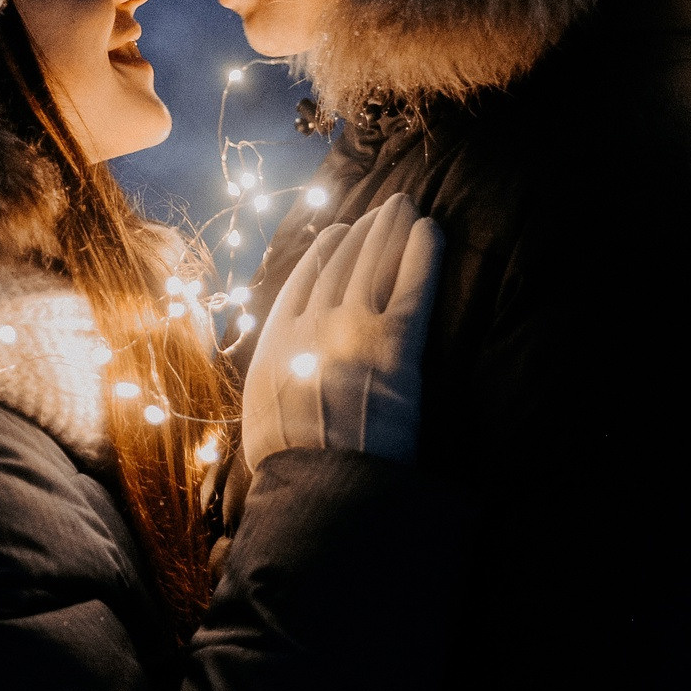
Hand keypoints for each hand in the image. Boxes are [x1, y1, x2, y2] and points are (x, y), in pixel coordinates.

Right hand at [240, 194, 443, 469]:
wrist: (320, 481)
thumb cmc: (290, 460)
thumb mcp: (261, 409)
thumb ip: (271, 373)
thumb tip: (278, 367)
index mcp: (280, 337)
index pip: (305, 277)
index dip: (326, 250)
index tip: (338, 233)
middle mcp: (315, 322)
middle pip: (342, 261)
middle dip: (364, 232)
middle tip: (382, 210)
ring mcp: (356, 327)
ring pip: (375, 263)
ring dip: (391, 229)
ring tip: (404, 208)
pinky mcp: (397, 341)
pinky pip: (412, 284)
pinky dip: (422, 252)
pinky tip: (430, 230)